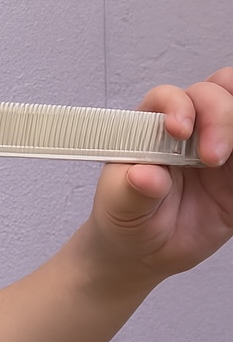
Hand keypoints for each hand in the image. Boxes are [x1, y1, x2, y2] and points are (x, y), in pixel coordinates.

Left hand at [89, 67, 232, 281]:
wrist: (143, 248)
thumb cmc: (124, 213)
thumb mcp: (119, 205)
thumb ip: (131, 189)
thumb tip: (144, 175)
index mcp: (151, 127)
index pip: (171, 97)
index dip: (179, 106)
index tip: (179, 131)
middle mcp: (188, 130)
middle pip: (214, 93)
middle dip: (221, 114)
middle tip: (213, 156)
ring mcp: (218, 149)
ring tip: (227, 162)